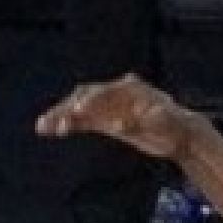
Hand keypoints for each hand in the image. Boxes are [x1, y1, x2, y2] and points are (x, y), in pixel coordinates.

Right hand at [35, 75, 198, 161]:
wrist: (179, 134)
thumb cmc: (176, 127)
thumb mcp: (169, 124)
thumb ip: (150, 120)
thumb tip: (125, 123)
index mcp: (132, 88)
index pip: (107, 91)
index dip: (93, 100)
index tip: (81, 110)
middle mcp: (116, 93)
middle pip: (87, 96)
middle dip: (69, 108)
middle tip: (55, 121)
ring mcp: (109, 106)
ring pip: (79, 107)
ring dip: (61, 116)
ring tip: (43, 127)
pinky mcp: (104, 119)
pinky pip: (81, 120)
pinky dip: (67, 124)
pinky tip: (50, 130)